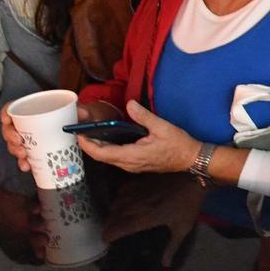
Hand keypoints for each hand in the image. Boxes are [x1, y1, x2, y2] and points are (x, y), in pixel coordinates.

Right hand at [0, 99, 110, 175]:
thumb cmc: (76, 119)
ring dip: (15, 150)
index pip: (13, 107)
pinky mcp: (33, 150)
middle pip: (10, 127)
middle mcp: (28, 124)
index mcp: (35, 110)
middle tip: (19, 142)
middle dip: (10, 136)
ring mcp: (29, 138)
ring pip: (14, 143)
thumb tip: (82, 112)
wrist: (81, 132)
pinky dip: (23, 162)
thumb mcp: (80, 113)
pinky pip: (23, 156)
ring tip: (24, 156)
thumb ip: (82, 111)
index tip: (7, 121)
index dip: (6, 113)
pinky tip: (27, 166)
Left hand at [73, 101, 197, 174]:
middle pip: (102, 157)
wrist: (191, 158)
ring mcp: (132, 166)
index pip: (102, 153)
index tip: (78, 134)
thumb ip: (143, 116)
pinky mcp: (136, 165)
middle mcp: (129, 164)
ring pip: (108, 159)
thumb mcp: (162, 127)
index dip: (88, 145)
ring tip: (91, 133)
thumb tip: (129, 104)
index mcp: (132, 155)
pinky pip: (116, 158)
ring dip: (98, 148)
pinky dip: (107, 149)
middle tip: (81, 130)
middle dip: (89, 145)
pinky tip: (107, 139)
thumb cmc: (178, 144)